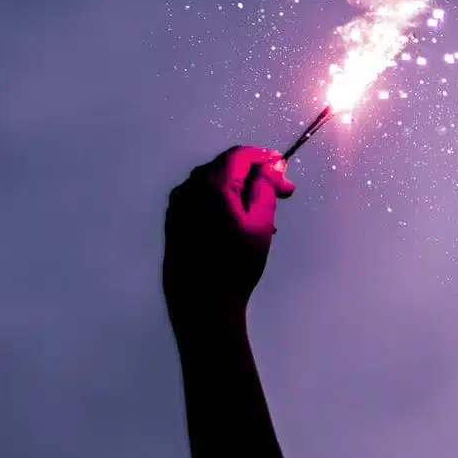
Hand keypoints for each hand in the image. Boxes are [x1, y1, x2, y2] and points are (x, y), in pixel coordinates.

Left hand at [163, 145, 295, 330]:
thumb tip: (271, 167)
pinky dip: (222, 203)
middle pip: (225, 167)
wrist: (202, 302)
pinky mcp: (173, 221)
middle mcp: (189, 188)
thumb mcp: (260, 223)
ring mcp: (177, 205)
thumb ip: (265, 188)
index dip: (266, 158)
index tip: (284, 171)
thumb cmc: (235, 264)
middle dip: (255, 176)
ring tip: (263, 216)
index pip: (240, 155)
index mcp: (211, 184)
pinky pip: (201, 200)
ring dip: (240, 191)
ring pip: (213, 184)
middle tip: (280, 194)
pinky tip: (238, 224)